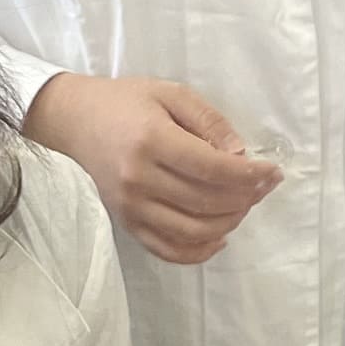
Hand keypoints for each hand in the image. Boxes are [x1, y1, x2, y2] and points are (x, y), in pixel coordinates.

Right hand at [25, 72, 281, 265]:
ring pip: (193, 230)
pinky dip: (199, 251)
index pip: (212, 168)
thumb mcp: (171, 94)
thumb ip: (209, 121)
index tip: (272, 172)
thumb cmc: (124, 103)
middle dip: (245, 197)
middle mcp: (139, 179)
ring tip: (243, 205)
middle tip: (262, 186)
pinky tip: (218, 236)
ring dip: (229, 223)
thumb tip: (240, 156)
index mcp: (151, 141)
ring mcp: (130, 207)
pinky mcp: (126, 224)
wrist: (72, 121)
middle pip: (206, 202)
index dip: (249, 175)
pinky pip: (167, 250)